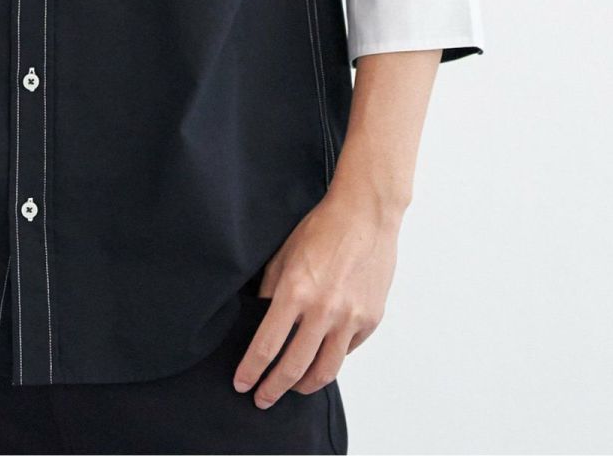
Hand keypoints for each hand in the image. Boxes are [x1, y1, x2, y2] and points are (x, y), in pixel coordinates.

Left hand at [231, 186, 399, 408]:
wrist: (366, 214)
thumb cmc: (323, 228)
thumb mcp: (284, 254)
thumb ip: (271, 291)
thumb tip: (260, 320)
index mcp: (296, 290)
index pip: (267, 345)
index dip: (251, 370)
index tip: (242, 384)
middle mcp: (324, 309)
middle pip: (294, 368)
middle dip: (273, 389)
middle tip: (262, 398)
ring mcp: (351, 317)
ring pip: (325, 371)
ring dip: (304, 386)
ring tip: (292, 387)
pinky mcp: (370, 319)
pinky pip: (347, 352)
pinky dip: (331, 358)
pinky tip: (320, 356)